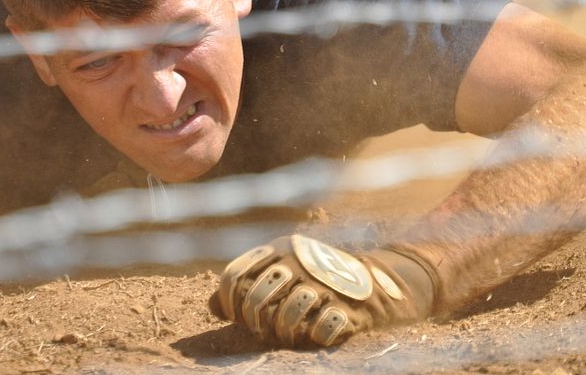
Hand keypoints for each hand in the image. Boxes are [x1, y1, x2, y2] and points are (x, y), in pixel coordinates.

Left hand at [209, 234, 434, 347]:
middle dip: (254, 320)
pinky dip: (316, 336)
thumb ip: (247, 282)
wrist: (375, 281)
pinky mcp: (348, 309)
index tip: (234, 315)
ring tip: (287, 335)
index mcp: (279, 248)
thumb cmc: (316, 278)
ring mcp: (324, 285)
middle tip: (261, 330)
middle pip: (256, 298)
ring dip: (283, 332)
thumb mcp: (282, 269)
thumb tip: (211, 305)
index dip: (228, 301)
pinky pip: (322, 330)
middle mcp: (299, 263)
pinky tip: (318, 332)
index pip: (234, 274)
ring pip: (286, 316)